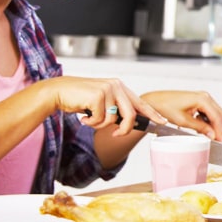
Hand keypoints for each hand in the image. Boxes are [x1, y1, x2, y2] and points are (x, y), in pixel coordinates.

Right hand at [45, 76, 166, 134]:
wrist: (58, 92)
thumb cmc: (79, 99)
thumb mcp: (102, 102)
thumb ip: (117, 108)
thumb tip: (130, 123)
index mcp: (119, 87)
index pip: (140, 103)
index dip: (152, 114)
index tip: (162, 122)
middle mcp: (116, 86)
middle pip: (131, 115)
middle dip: (125, 129)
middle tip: (116, 135)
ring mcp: (107, 90)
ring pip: (113, 120)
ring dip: (100, 125)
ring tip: (90, 118)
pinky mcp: (97, 96)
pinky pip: (100, 120)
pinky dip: (91, 123)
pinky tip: (83, 116)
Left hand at [141, 90, 221, 140]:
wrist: (154, 101)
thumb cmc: (164, 107)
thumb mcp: (184, 121)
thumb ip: (201, 128)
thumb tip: (212, 134)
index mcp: (202, 99)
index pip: (217, 117)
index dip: (220, 131)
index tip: (221, 141)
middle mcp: (204, 96)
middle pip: (220, 115)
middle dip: (220, 129)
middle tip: (219, 141)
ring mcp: (202, 98)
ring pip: (216, 114)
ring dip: (216, 125)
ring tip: (212, 136)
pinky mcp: (199, 101)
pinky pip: (210, 112)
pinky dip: (210, 121)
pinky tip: (205, 128)